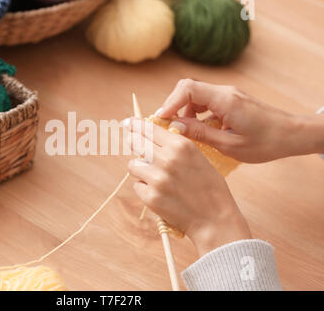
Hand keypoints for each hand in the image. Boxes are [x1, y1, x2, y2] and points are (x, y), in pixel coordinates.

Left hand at [124, 118, 251, 255]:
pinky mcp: (150, 197)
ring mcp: (157, 179)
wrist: (215, 219)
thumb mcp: (197, 157)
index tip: (128, 123)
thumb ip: (174, 145)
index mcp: (181, 145)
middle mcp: (167, 159)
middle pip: (135, 142)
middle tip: (134, 146)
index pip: (149, 128)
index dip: (136, 125)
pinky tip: (160, 194)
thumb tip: (150, 134)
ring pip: (133, 165)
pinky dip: (145, 189)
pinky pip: (137, 186)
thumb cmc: (209, 187)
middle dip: (133, 143)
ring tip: (157, 178)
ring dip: (140, 169)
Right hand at [157, 79, 323, 162]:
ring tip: (184, 132)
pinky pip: (206, 101)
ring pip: (196, 95)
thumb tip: (175, 127)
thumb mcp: (230, 145)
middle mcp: (225, 92)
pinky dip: (196, 113)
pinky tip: (198, 130)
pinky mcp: (231, 101)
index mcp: (225, 100)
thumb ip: (200, 134)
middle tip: (168, 126)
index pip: (188, 89)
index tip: (161, 120)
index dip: (170, 102)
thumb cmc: (266, 142)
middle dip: (174, 106)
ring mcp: (228, 95)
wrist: (293, 135)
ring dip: (185, 111)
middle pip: (189, 88)